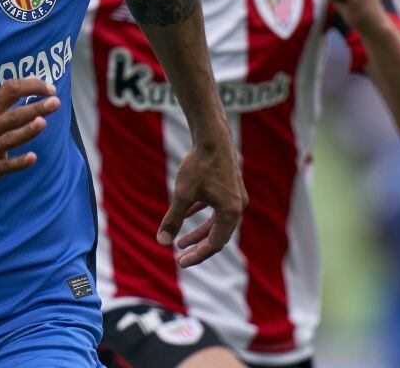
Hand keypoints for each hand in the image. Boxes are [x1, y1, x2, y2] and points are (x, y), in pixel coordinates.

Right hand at [0, 78, 58, 186]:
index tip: (49, 89)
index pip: (10, 90)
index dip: (31, 86)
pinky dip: (18, 162)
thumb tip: (35, 79)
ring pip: (10, 139)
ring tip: (43, 122)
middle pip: (13, 115)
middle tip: (55, 102)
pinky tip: (32, 157)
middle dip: (35, 108)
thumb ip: (8, 97)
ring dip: (27, 131)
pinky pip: (5, 166)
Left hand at [157, 143, 246, 267]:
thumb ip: (173, 219)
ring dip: (199, 232)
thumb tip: (162, 242)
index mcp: (230, 212)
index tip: (180, 263)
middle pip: (217, 235)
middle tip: (179, 257)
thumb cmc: (199, 164)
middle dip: (197, 246)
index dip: (197, 255)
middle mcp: (237, 207)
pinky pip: (216, 208)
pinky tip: (186, 214)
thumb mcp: (182, 194)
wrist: (212, 137)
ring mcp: (235, 197)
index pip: (215, 244)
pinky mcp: (230, 187)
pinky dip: (202, 214)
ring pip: (216, 222)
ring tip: (180, 241)